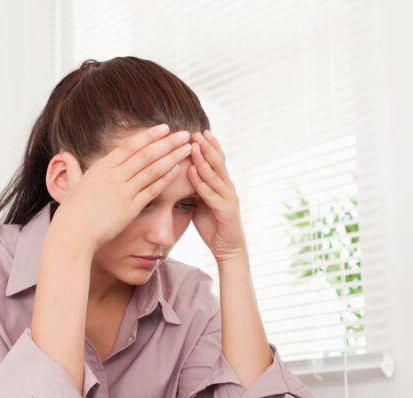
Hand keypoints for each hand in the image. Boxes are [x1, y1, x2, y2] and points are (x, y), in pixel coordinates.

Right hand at [53, 125, 192, 252]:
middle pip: (146, 154)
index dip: (149, 136)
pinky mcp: (129, 208)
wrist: (71, 235)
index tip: (164, 128)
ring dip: (172, 157)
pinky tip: (177, 170)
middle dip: (167, 142)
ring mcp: (122, 191)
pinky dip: (165, 178)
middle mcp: (113, 176)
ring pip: (151, 169)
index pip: (130, 146)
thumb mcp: (71, 186)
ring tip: (187, 148)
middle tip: (185, 133)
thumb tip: (65, 155)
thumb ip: (73, 169)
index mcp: (101, 168)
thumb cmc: (71, 213)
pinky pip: (151, 190)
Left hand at [188, 130, 247, 263]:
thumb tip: (183, 175)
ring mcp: (228, 198)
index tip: (198, 132)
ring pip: (214, 174)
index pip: (217, 161)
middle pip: (218, 162)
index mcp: (223, 185)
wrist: (228, 251)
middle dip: (207, 146)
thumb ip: (197, 189)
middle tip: (196, 131)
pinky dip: (199, 181)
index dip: (209, 146)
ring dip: (203, 159)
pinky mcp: (225, 210)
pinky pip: (210, 193)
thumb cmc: (214, 227)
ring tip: (193, 144)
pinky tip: (191, 171)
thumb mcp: (202, 204)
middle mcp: (228, 188)